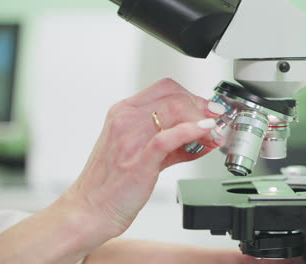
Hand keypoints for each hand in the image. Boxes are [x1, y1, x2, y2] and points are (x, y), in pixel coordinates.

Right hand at [63, 79, 224, 240]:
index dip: (191, 95)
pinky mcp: (139, 160)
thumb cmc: (110, 183)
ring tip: (214, 133)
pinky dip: (193, 130)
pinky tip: (206, 132)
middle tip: (215, 119)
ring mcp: (130, 139)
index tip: (205, 107)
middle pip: (174, 96)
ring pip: (175, 111)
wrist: (89, 210)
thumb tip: (200, 136)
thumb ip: (169, 142)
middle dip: (201, 106)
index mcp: (122, 113)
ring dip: (202, 119)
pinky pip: (169, 137)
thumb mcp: (137, 151)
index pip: (165, 88)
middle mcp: (125, 120)